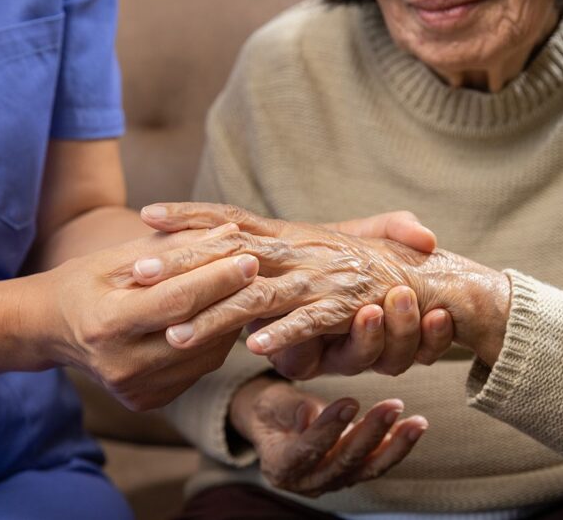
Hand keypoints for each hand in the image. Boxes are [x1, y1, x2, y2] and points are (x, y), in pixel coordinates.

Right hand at [25, 223, 257, 410]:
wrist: (52, 329)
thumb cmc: (86, 283)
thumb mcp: (120, 257)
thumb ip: (175, 248)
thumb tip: (230, 234)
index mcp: (107, 325)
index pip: (177, 301)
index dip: (217, 279)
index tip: (249, 256)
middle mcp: (122, 366)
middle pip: (197, 330)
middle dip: (232, 297)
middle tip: (259, 269)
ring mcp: (136, 389)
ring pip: (206, 355)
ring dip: (229, 320)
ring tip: (241, 290)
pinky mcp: (148, 401)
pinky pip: (198, 369)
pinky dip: (214, 341)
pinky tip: (219, 317)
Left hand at [138, 203, 508, 366]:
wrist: (424, 278)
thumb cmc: (362, 265)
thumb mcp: (313, 248)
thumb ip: (275, 248)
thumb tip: (226, 242)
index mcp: (287, 235)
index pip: (230, 220)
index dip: (190, 215)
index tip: (147, 214)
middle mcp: (298, 251)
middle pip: (231, 254)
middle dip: (183, 263)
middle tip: (138, 273)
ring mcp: (320, 278)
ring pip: (259, 296)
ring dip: (217, 315)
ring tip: (176, 333)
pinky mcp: (346, 307)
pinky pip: (310, 322)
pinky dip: (285, 334)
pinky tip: (255, 349)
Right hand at [230, 377, 426, 496]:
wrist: (276, 426)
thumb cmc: (271, 411)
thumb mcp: (270, 404)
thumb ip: (289, 409)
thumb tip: (309, 413)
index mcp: (280, 466)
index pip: (306, 450)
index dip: (328, 428)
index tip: (350, 402)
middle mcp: (307, 482)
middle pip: (342, 462)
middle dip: (371, 434)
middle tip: (392, 406)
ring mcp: (331, 482)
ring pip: (366, 468)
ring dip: (394, 445)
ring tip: (416, 422)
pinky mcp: (350, 475)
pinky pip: (376, 464)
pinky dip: (396, 447)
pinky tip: (413, 428)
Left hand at [266, 211, 452, 378]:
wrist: (270, 263)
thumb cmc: (326, 247)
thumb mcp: (367, 232)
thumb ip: (398, 229)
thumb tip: (428, 237)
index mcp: (390, 317)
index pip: (428, 337)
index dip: (438, 333)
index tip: (442, 314)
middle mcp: (366, 343)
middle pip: (400, 356)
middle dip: (408, 332)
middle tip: (408, 302)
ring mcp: (332, 354)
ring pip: (362, 360)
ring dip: (368, 336)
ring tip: (369, 311)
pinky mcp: (294, 357)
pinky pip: (301, 357)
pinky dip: (293, 338)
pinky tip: (286, 336)